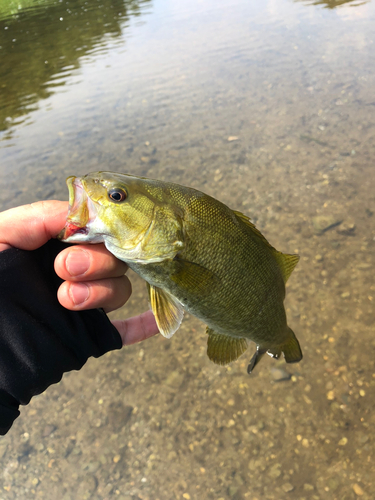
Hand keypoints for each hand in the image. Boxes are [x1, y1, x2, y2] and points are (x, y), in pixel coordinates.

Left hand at [0, 200, 158, 344]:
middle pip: (114, 257)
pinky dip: (143, 326)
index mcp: (54, 246)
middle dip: (96, 261)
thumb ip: (38, 218)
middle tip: (64, 270)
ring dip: (103, 292)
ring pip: (121, 289)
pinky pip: (124, 331)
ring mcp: (83, 305)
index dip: (98, 230)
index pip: (96, 229)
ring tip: (67, 300)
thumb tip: (81, 215)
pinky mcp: (88, 336)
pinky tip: (157, 324)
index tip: (79, 237)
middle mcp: (74, 273)